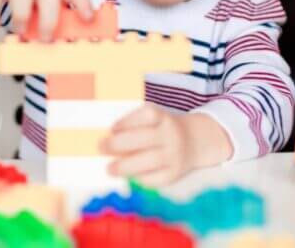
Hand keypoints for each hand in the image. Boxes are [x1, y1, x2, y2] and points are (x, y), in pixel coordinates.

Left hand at [99, 103, 233, 185]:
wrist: (193, 141)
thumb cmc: (160, 128)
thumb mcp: (152, 119)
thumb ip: (132, 125)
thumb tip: (104, 138)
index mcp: (163, 117)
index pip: (148, 116)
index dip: (128, 121)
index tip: (112, 128)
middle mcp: (171, 135)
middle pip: (145, 139)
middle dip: (119, 144)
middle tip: (101, 147)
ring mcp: (174, 155)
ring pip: (150, 161)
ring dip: (125, 166)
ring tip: (109, 168)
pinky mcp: (174, 174)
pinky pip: (155, 178)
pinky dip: (138, 178)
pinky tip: (127, 175)